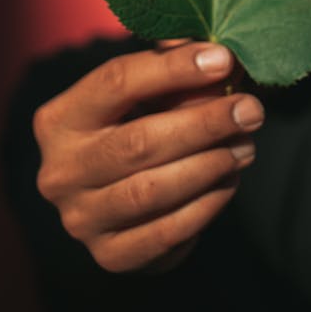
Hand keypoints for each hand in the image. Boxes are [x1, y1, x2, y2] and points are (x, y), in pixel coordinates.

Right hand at [32, 41, 263, 272]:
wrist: (116, 185)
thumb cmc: (137, 120)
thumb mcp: (147, 86)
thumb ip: (174, 64)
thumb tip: (221, 56)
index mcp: (60, 118)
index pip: (116, 82)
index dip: (173, 69)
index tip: (223, 59)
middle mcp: (60, 171)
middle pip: (139, 142)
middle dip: (204, 124)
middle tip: (250, 110)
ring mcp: (80, 219)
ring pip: (152, 190)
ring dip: (211, 165)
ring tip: (246, 145)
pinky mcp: (110, 255)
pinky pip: (166, 233)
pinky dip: (206, 205)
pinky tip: (229, 180)